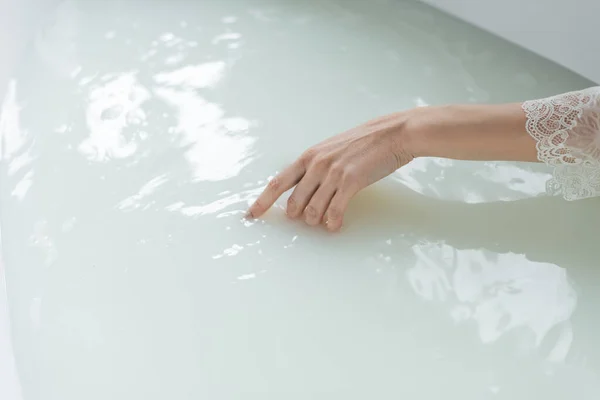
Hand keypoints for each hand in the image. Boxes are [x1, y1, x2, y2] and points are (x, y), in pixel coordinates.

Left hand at [246, 112, 414, 230]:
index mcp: (308, 156)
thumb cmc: (363, 143)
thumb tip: (303, 190)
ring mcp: (333, 173)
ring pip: (312, 210)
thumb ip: (315, 167)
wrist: (392, 134)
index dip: (262, 202)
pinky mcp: (351, 181)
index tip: (250, 215)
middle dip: (297, 217)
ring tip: (324, 223)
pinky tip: (335, 225)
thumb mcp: (331, 150)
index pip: (278, 183)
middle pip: (293, 202)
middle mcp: (316, 164)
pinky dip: (333, 222)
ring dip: (316, 221)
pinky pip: (334, 211)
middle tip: (306, 220)